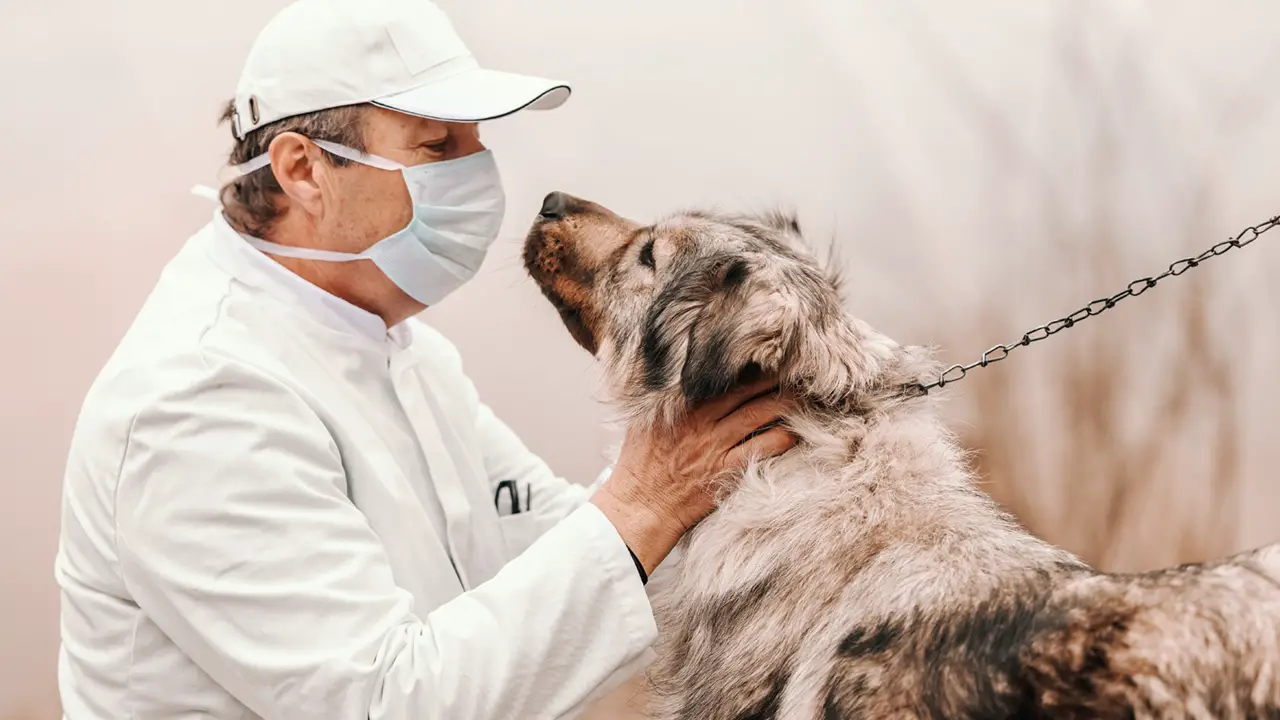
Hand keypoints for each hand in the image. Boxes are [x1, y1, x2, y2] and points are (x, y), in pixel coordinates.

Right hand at [591, 376, 796, 574]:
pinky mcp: (726, 470)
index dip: (746, 362)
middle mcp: (699, 419)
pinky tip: (796, 432)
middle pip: (747, 388)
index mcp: (679, 404)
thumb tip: (678, 376)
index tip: (765, 353)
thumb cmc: (639, 465)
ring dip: (786, 402)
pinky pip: (764, 447)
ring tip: (805, 396)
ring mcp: (714, 444)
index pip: (719, 373)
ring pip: (761, 412)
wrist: (639, 507)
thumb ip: (662, 398)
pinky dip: (784, 437)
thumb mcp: (642, 420)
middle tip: (798, 368)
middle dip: (775, 376)